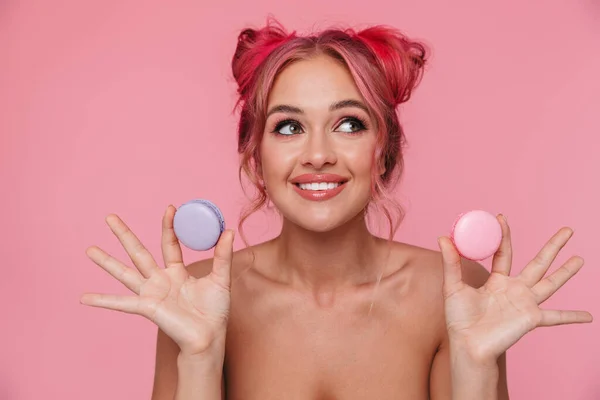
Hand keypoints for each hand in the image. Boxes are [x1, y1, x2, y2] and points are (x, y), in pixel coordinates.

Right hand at [80, 205, 234, 356]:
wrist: (209, 338)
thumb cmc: (215, 312)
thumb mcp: (221, 279)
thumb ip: (223, 256)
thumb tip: (229, 230)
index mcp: (177, 272)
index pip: (169, 244)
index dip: (169, 226)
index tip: (170, 207)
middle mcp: (160, 280)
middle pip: (139, 252)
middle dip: (124, 235)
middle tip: (110, 217)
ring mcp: (151, 293)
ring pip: (125, 272)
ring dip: (106, 262)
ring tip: (89, 250)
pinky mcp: (146, 307)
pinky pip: (121, 303)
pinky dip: (102, 300)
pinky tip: (83, 298)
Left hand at [437, 214, 592, 363]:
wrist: (468, 345)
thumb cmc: (459, 320)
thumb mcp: (452, 287)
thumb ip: (450, 263)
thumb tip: (442, 237)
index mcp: (496, 281)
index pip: (504, 253)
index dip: (504, 235)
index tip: (501, 217)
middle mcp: (514, 289)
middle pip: (538, 262)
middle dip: (553, 246)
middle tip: (567, 230)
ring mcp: (526, 303)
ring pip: (551, 282)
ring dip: (567, 271)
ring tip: (581, 258)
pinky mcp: (532, 318)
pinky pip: (556, 317)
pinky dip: (573, 316)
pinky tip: (590, 317)